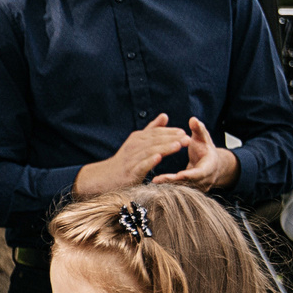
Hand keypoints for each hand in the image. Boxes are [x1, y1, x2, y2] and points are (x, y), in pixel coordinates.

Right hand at [74, 114, 190, 194]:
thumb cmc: (125, 160)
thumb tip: (165, 115)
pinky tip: (158, 158)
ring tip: (178, 145)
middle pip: (154, 140)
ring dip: (164, 148)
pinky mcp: (130, 172)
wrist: (105, 177)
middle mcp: (134, 146)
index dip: (169, 132)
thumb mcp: (137, 142)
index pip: (155, 133)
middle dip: (171, 138)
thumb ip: (152, 129)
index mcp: (137, 138)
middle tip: (187, 138)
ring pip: (150, 151)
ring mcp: (131, 159)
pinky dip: (149, 161)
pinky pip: (140, 165)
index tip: (184, 131)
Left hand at [150, 116, 240, 191]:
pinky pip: (178, 189)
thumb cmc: (206, 149)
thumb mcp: (204, 138)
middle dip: (173, 181)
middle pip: (188, 183)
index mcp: (209, 168)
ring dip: (168, 185)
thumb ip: (199, 129)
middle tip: (157, 180)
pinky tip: (155, 183)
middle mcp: (204, 181)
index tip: (178, 174)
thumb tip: (193, 120)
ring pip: (182, 188)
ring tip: (153, 182)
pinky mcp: (189, 190)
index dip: (189, 174)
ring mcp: (197, 188)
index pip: (199, 174)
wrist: (212, 165)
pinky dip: (168, 186)